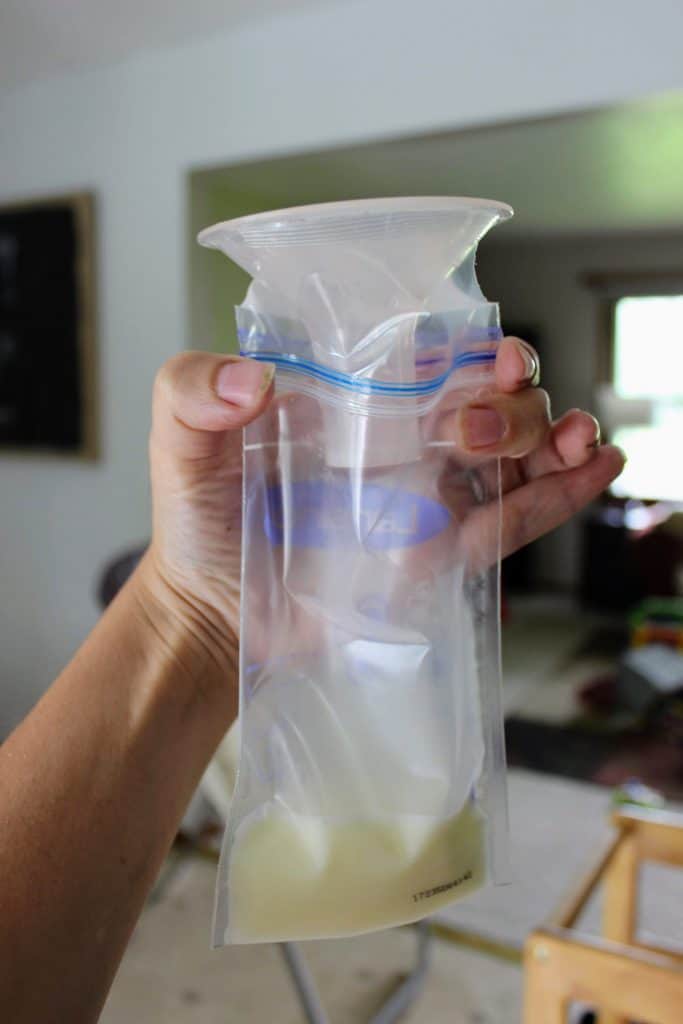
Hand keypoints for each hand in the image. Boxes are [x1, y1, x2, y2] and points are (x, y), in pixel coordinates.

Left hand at [137, 340, 623, 668]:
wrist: (214, 612)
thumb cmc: (200, 521)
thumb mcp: (178, 444)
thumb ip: (191, 393)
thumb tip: (251, 383)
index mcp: (356, 397)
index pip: (434, 355)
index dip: (475, 348)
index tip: (491, 358)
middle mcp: (403, 437)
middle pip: (490, 399)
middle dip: (510, 406)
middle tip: (474, 431)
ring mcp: (428, 494)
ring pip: (516, 453)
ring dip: (555, 439)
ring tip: (575, 443)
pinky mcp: (440, 553)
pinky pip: (509, 520)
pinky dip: (558, 496)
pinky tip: (596, 469)